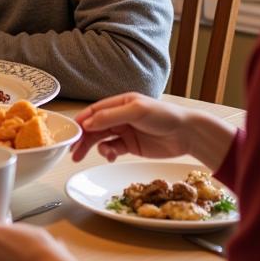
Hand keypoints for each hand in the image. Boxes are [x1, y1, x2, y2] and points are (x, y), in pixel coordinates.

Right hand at [72, 92, 234, 166]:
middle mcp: (119, 117)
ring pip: (101, 139)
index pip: (94, 111)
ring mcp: (124, 132)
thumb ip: (111, 116)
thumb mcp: (137, 111)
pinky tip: (111, 157)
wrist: (188, 134)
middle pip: (95, 127)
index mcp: (120, 103)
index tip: (71, 132)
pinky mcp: (130, 146)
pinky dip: (108, 154)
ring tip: (95, 155)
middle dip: (83, 138)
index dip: (82, 121)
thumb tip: (88, 122)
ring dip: (94, 148)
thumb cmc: (165, 116)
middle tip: (74, 151)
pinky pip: (112, 150)